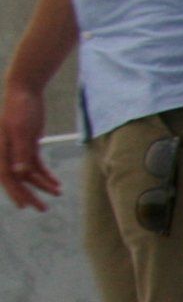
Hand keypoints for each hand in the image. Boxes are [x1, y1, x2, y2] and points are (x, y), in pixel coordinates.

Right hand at [0, 81, 59, 210]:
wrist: (25, 92)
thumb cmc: (20, 109)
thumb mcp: (22, 131)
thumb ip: (21, 152)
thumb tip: (20, 172)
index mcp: (0, 149)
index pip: (6, 176)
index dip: (14, 192)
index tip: (24, 206)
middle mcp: (6, 151)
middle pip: (17, 178)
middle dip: (30, 194)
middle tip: (43, 209)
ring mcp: (17, 148)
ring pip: (28, 173)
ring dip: (42, 184)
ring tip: (58, 193)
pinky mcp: (27, 144)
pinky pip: (35, 164)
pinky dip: (45, 174)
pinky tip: (55, 183)